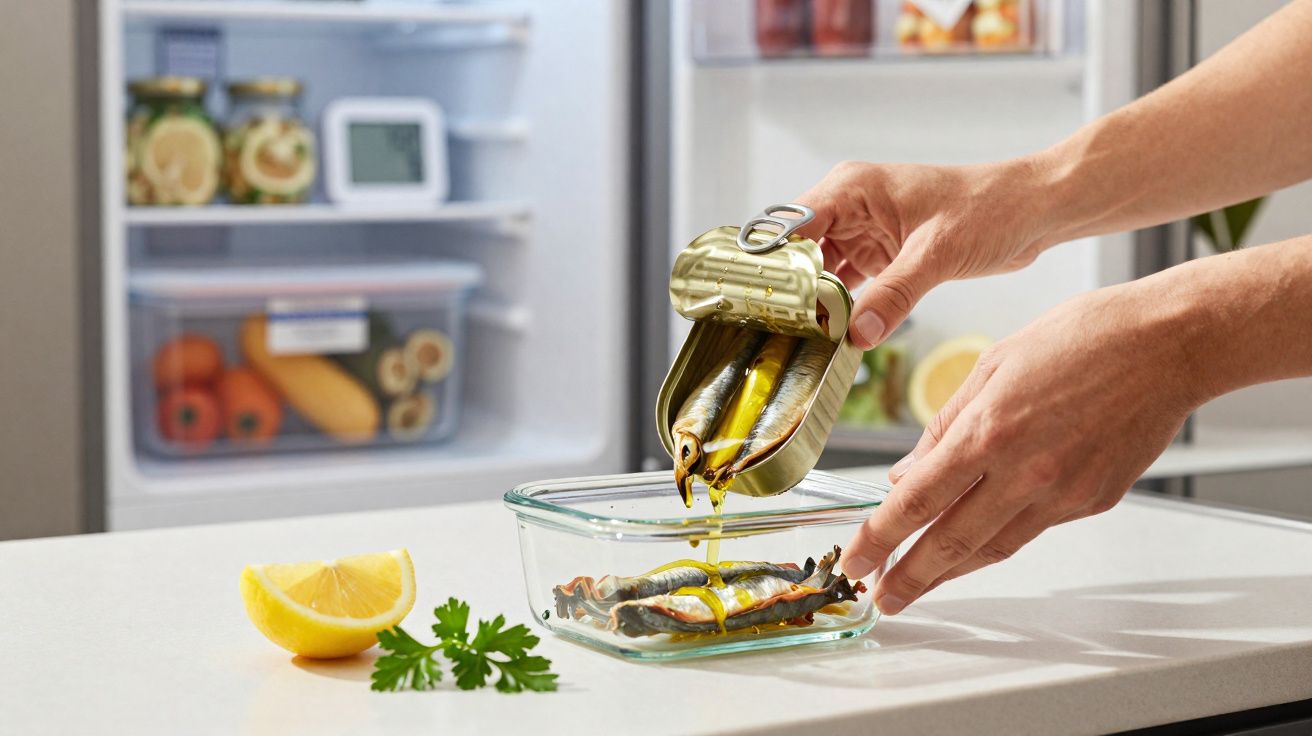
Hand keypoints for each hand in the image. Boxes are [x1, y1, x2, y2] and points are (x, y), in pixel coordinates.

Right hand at [794, 158, 1055, 347]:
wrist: (1033, 210)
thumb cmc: (990, 208)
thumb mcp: (937, 254)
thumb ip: (894, 294)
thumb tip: (856, 334)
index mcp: (853, 188)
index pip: (792, 226)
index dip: (773, 262)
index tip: (762, 300)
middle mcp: (850, 206)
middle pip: (798, 252)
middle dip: (789, 289)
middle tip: (776, 329)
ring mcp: (864, 231)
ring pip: (820, 272)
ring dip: (814, 302)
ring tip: (799, 338)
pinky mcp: (882, 253)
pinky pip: (847, 284)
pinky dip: (840, 307)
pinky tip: (832, 333)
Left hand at [839, 273, 1212, 614]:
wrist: (1168, 344)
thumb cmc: (1082, 337)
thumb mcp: (993, 365)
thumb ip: (945, 426)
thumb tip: (908, 474)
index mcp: (990, 431)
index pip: (917, 502)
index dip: (879, 539)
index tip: (855, 560)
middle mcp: (1025, 471)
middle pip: (952, 543)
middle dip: (909, 578)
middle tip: (881, 598)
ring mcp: (1064, 492)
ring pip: (993, 547)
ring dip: (951, 572)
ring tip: (919, 583)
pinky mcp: (1094, 501)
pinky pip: (1034, 528)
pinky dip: (1000, 537)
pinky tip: (978, 540)